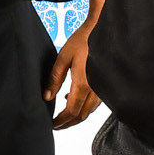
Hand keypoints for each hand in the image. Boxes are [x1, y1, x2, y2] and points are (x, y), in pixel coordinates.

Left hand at [46, 0, 105, 128]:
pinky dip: (84, 106)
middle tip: (57, 126)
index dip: (62, 121)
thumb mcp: (63, 57)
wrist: (104, 29)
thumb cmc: (84, 40)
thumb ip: (55, 79)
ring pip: (89, 110)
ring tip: (63, 115)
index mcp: (84, 84)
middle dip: (69, 123)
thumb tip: (47, 97)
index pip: (72, 111)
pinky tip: (72, 99)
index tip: (53, 125)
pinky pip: (95, 102)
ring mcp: (103, 87)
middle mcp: (96, 89)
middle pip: (82, 115)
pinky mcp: (106, 83)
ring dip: (76, 115)